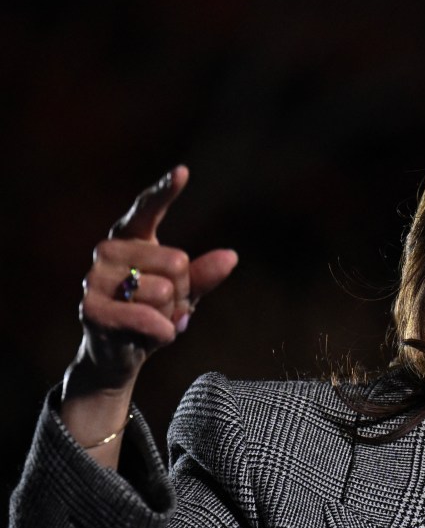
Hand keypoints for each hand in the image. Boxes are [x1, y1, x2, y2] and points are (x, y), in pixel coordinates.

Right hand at [63, 166, 237, 404]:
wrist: (118, 356)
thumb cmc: (152, 315)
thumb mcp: (185, 294)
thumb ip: (204, 275)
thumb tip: (231, 257)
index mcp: (130, 239)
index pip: (147, 209)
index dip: (164, 191)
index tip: (183, 171)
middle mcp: (108, 252)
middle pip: (177, 262)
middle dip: (182, 292)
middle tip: (164, 306)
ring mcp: (94, 279)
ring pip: (164, 291)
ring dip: (169, 314)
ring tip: (152, 320)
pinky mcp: (91, 309)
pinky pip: (147, 316)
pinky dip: (162, 332)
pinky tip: (152, 335)